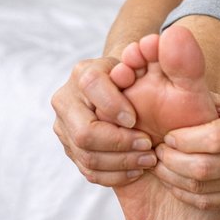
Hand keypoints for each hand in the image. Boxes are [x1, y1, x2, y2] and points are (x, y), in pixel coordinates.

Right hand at [51, 57, 155, 186]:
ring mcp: (64, 126)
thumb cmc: (141, 77)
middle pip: (85, 132)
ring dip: (121, 162)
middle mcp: (66, 98)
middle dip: (120, 142)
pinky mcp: (70, 148)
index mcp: (84, 71)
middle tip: (148, 145)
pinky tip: (135, 170)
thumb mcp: (148, 63)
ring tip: (147, 160)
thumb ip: (152, 55)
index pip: (91, 85)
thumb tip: (154, 45)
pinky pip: (88, 171)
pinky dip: (114, 175)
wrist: (126, 92)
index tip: (136, 118)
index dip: (114, 106)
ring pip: (87, 155)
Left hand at [151, 94, 219, 208]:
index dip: (185, 139)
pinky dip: (183, 193)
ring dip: (172, 177)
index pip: (214, 138)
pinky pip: (206, 202)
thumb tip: (168, 92)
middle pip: (204, 167)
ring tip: (159, 164)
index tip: (169, 134)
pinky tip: (172, 180)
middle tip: (158, 150)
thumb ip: (206, 101)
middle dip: (172, 160)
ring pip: (201, 187)